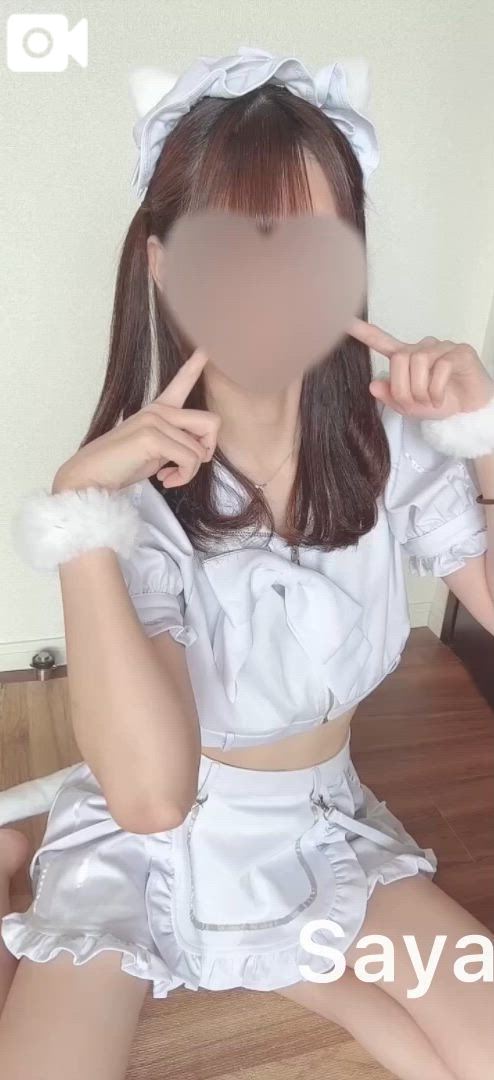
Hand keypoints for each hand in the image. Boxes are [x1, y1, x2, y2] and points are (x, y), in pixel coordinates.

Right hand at [52, 349, 220, 493]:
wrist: (92, 476)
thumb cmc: (122, 465)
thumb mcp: (156, 451)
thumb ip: (177, 442)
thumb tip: (202, 449)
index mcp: (158, 410)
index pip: (180, 384)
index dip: (193, 367)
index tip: (203, 351)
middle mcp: (158, 410)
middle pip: (211, 422)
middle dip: (208, 450)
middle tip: (188, 466)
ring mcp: (154, 420)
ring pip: (199, 449)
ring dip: (189, 472)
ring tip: (170, 477)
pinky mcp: (151, 437)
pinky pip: (188, 459)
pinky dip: (183, 476)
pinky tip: (166, 480)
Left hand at [348, 317, 493, 418]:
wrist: (468, 411)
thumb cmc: (440, 402)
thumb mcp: (410, 407)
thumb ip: (391, 397)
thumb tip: (373, 385)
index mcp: (406, 358)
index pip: (383, 341)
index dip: (364, 332)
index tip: (345, 321)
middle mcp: (422, 348)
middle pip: (399, 359)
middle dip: (404, 388)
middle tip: (416, 403)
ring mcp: (441, 348)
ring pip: (418, 363)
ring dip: (421, 391)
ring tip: (431, 400)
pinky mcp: (459, 352)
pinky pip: (440, 368)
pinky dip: (436, 390)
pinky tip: (441, 398)